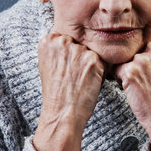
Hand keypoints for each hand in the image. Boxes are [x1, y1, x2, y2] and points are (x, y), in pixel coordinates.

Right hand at [32, 12, 105, 150]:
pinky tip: (89, 81)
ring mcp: (77, 50)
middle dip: (80, 57)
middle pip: (80, 42)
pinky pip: (103, 60)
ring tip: (80, 80)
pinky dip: (100, 71)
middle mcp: (61, 42)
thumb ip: (57, 49)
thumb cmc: (55, 93)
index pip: (66, 37)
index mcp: (47, 41)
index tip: (65, 67)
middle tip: (73, 76)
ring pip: (91, 51)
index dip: (69, 53)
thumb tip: (71, 39)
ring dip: (91, 63)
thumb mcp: (47, 65)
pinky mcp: (92, 59)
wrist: (62, 113)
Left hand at [118, 34, 150, 150]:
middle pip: (135, 49)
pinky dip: (120, 79)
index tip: (150, 68)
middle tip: (143, 78)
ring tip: (138, 85)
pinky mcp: (130, 71)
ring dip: (127, 70)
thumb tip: (147, 46)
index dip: (146, 55)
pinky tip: (132, 89)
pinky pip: (116, 70)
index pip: (148, 41)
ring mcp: (143, 59)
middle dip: (135, 62)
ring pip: (125, 59)